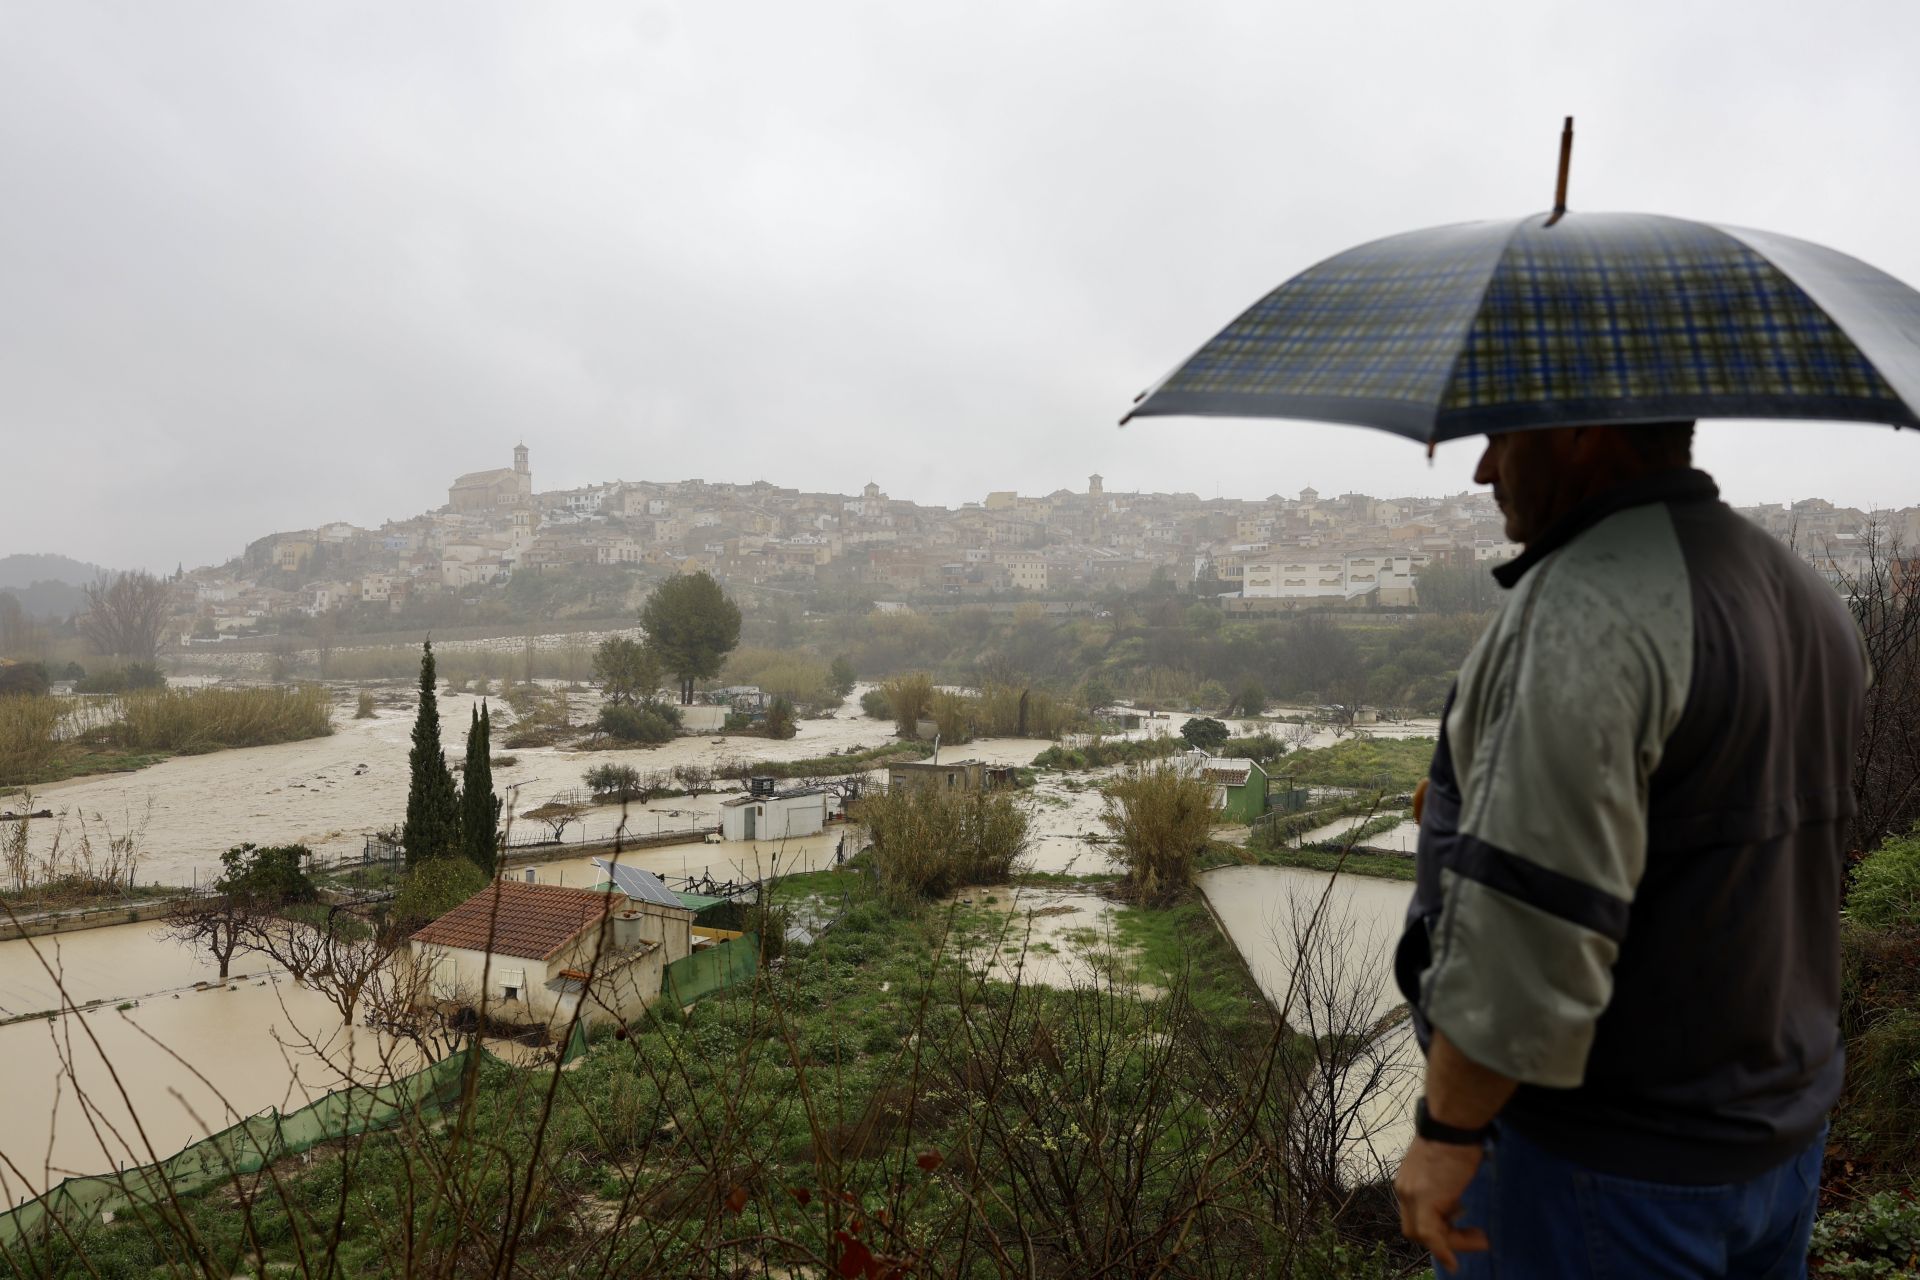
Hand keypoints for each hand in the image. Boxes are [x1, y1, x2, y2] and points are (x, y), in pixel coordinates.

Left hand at [1394, 1136, 1489, 1273]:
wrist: (1452, 1123)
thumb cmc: (1455, 1136)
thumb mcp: (1444, 1165)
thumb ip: (1443, 1183)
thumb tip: (1456, 1199)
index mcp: (1408, 1181)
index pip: (1415, 1214)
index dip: (1435, 1226)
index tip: (1460, 1226)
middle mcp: (1404, 1190)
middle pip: (1415, 1228)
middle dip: (1442, 1238)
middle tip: (1476, 1236)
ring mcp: (1411, 1195)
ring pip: (1424, 1235)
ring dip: (1453, 1243)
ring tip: (1482, 1238)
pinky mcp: (1424, 1200)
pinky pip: (1431, 1235)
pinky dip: (1442, 1251)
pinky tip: (1454, 1263)